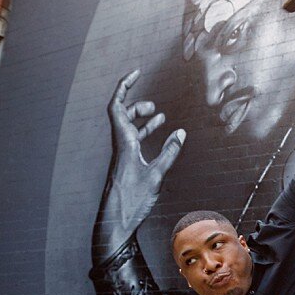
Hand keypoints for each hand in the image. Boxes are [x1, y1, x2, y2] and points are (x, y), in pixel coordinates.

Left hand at [94, 68, 183, 262]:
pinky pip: (134, 142)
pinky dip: (145, 135)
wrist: (114, 222)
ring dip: (142, 120)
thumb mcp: (155, 174)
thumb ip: (168, 152)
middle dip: (138, 105)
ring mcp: (122, 155)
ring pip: (129, 129)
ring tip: (160, 117)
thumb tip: (180, 132)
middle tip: (155, 106)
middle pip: (123, 114)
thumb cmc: (131, 200)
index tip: (136, 73)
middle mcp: (120, 145)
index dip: (125, 86)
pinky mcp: (126, 165)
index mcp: (123, 142)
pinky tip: (159, 139)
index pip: (118, 105)